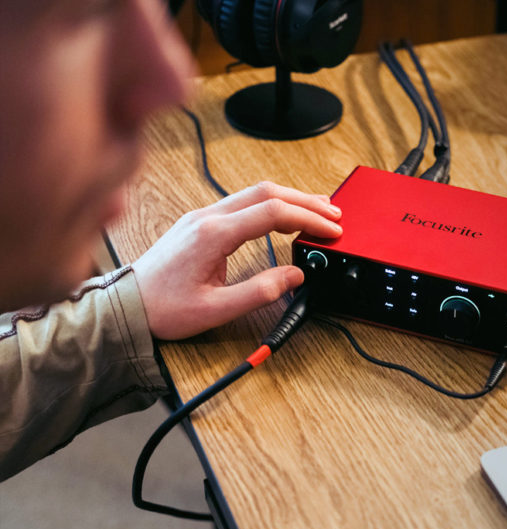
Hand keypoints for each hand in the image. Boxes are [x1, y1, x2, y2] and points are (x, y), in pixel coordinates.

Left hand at [132, 182, 341, 339]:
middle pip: (267, 192)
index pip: (273, 213)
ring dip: (290, 198)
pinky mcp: (199, 222)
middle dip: (306, 200)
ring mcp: (202, 216)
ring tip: (317, 210)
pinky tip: (283, 214)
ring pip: (255, 193)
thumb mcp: (215, 310)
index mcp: (213, 234)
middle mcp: (207, 217)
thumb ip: (260, 292)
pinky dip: (271, 204)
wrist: (124, 305)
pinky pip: (242, 201)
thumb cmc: (162, 308)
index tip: (331, 229)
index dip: (308, 218)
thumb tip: (294, 276)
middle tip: (334, 214)